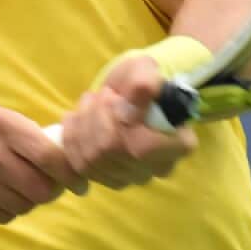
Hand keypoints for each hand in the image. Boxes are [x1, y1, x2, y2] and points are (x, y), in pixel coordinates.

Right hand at [0, 105, 88, 223]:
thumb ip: (27, 133)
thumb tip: (64, 157)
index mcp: (1, 125)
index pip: (50, 156)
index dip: (71, 174)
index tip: (80, 183)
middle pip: (41, 189)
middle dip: (50, 190)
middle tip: (47, 186)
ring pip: (24, 206)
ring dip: (29, 200)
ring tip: (18, 187)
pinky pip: (4, 216)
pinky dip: (8, 209)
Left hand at [60, 55, 197, 189]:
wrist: (125, 94)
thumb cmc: (139, 81)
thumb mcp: (145, 69)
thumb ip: (144, 82)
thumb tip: (134, 101)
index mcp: (178, 143)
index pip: (146, 146)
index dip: (124, 119)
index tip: (121, 98)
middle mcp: (157, 168)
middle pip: (114, 148)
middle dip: (100, 113)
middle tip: (105, 94)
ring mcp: (131, 178)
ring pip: (94, 157)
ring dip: (85, 121)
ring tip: (92, 102)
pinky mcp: (106, 180)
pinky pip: (79, 164)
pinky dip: (72, 136)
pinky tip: (77, 118)